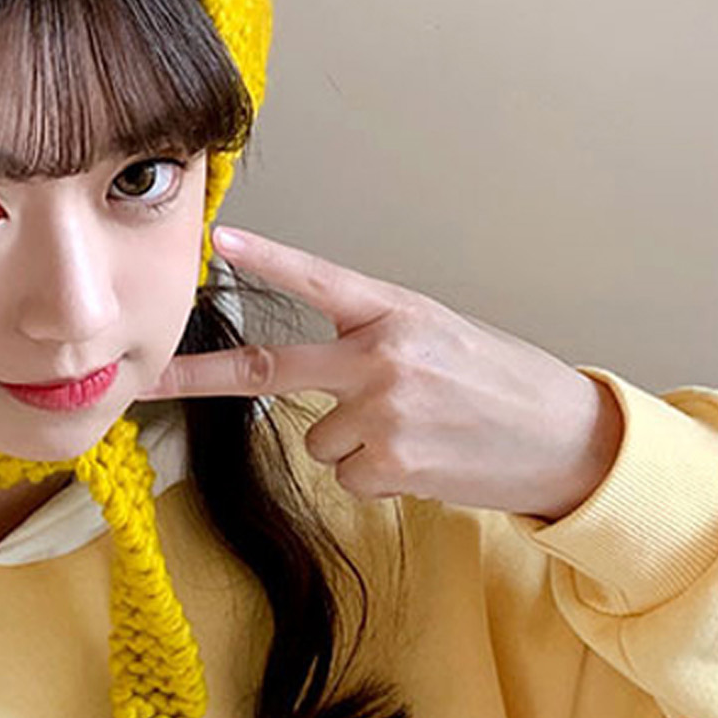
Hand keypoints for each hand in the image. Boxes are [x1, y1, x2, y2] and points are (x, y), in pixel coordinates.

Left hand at [141, 227, 623, 520]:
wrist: (567, 441)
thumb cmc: (501, 385)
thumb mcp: (440, 335)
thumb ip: (373, 338)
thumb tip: (311, 371)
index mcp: (397, 312)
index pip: (318, 280)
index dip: (264, 261)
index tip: (216, 242)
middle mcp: (383, 358)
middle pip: (268, 371)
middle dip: (201, 377)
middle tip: (151, 379)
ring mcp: (383, 414)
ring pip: (316, 437)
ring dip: (352, 443)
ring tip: (415, 432)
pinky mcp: (389, 465)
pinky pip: (347, 474)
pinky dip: (377, 475)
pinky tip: (424, 460)